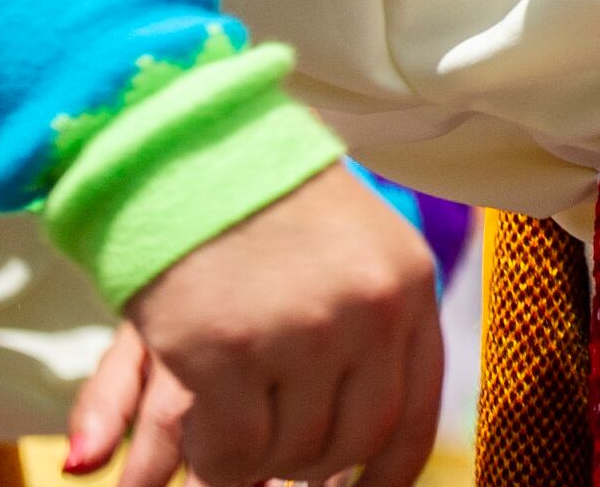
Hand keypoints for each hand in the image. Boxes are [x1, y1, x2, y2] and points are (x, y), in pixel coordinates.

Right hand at [65, 165, 444, 486]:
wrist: (185, 145)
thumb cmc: (264, 198)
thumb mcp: (352, 245)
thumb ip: (374, 325)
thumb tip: (370, 443)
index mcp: (409, 284)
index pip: (414, 414)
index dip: (386, 472)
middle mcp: (369, 312)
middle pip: (351, 442)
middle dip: (310, 464)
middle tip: (277, 456)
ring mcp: (301, 333)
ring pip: (290, 454)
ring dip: (259, 457)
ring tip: (234, 423)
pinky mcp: (227, 352)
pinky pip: (233, 453)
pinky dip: (217, 457)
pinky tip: (205, 427)